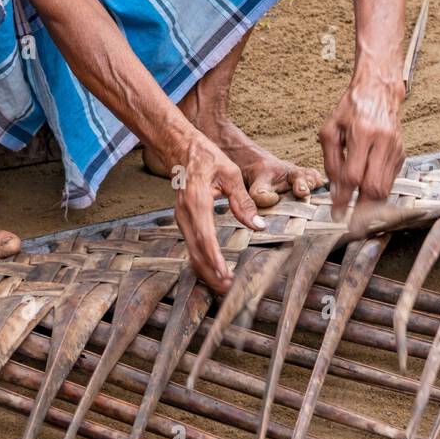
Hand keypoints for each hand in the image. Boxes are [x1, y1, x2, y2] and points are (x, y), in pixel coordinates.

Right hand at [170, 129, 265, 292]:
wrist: (183, 149)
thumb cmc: (208, 158)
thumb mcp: (231, 174)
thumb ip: (243, 200)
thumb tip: (258, 225)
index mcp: (197, 201)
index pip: (205, 236)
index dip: (214, 257)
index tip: (224, 273)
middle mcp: (185, 213)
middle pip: (195, 251)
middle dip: (211, 272)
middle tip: (229, 289)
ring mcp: (181, 219)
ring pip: (191, 252)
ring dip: (206, 270)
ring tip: (224, 285)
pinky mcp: (183, 221)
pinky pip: (191, 246)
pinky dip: (201, 261)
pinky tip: (214, 270)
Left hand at [319, 67, 404, 220]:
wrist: (378, 90)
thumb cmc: (350, 108)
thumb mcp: (330, 129)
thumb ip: (330, 160)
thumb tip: (335, 190)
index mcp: (362, 132)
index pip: (353, 175)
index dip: (344, 198)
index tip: (337, 213)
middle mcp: (382, 141)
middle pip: (374, 186)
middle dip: (362, 211)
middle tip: (351, 226)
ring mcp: (395, 148)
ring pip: (386, 187)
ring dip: (372, 206)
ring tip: (359, 218)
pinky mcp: (402, 153)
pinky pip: (390, 180)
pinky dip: (379, 193)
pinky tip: (368, 198)